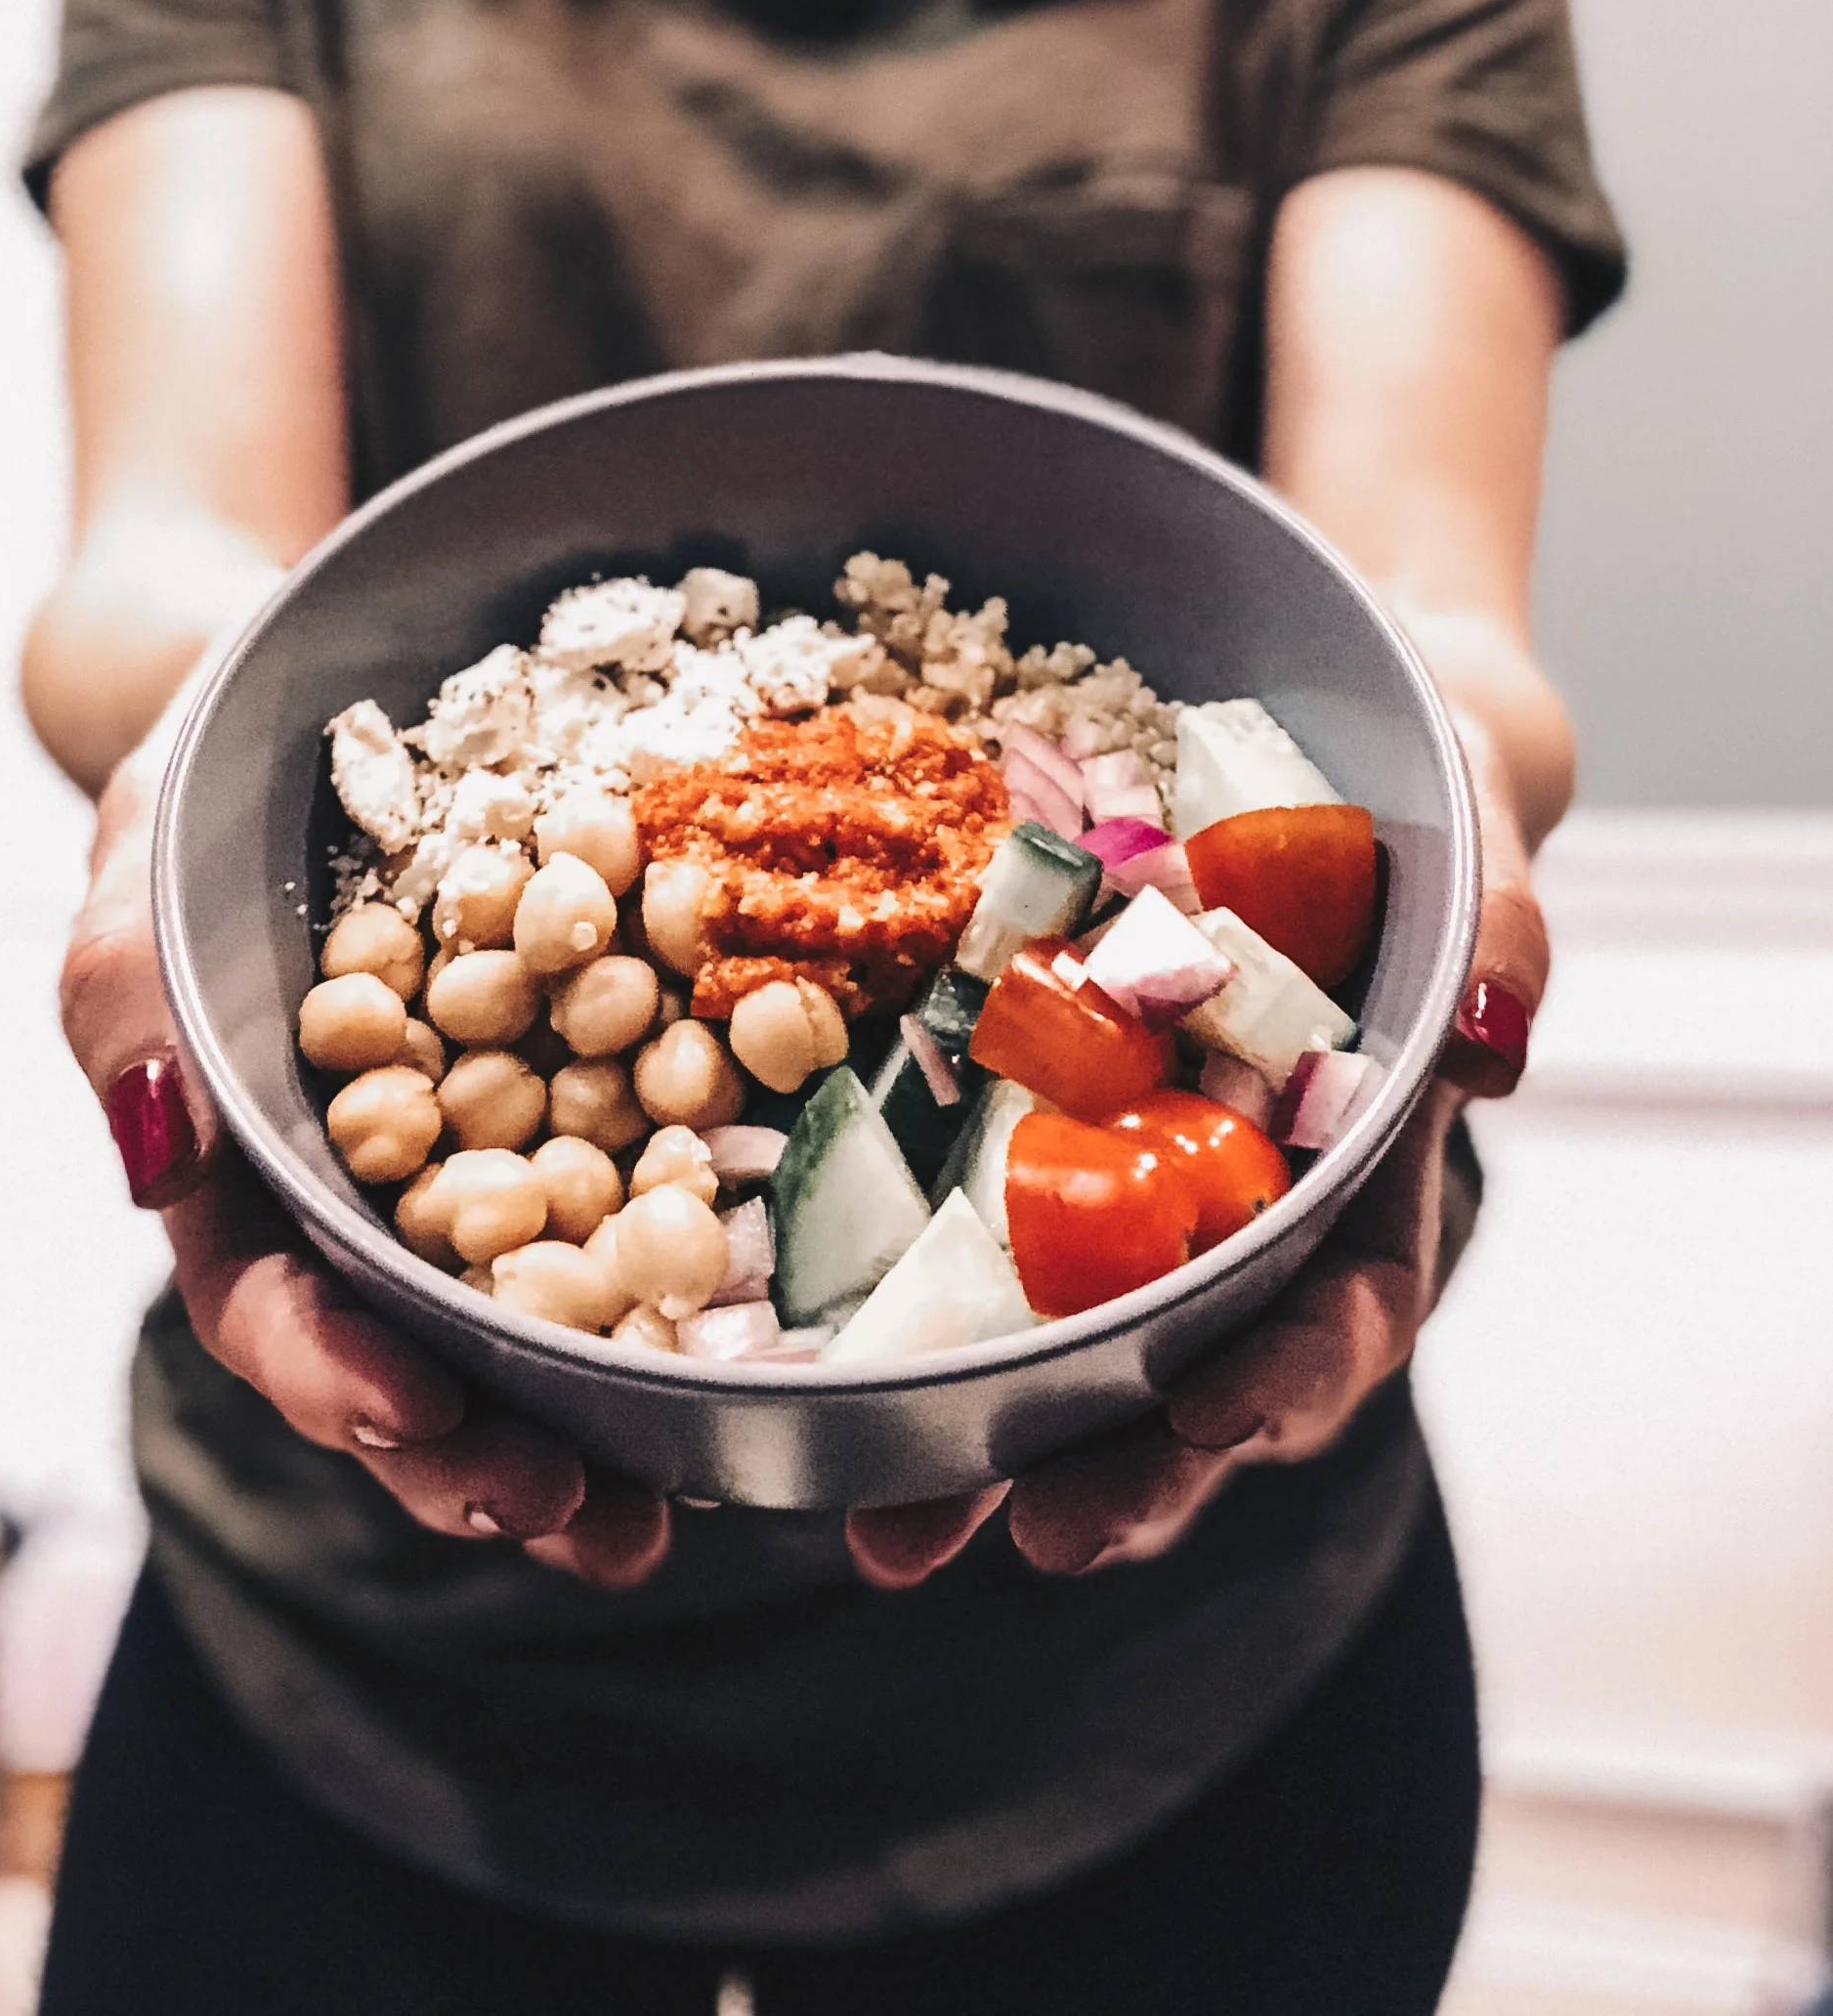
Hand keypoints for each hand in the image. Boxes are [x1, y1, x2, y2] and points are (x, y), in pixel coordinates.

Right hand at [60, 709, 671, 1589]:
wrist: (354, 710)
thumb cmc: (224, 787)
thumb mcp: (152, 854)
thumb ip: (130, 985)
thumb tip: (152, 1147)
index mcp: (260, 1166)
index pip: (276, 1305)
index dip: (336, 1374)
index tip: (416, 1407)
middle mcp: (383, 1196)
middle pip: (420, 1362)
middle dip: (486, 1455)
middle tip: (573, 1511)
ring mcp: (501, 1164)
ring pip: (542, 1331)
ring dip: (601, 1431)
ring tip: (674, 1503)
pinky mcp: (613, 1111)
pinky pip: (651, 1211)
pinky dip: (693, 1295)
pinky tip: (759, 1353)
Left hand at [847, 723, 1546, 1588]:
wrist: (1292, 771)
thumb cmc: (1399, 813)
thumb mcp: (1459, 844)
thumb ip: (1498, 934)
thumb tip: (1492, 1040)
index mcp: (1355, 1173)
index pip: (1349, 1306)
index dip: (1296, 1375)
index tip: (1221, 1411)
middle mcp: (1234, 1219)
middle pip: (1196, 1384)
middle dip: (1131, 1476)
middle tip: (1049, 1537)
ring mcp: (1117, 1200)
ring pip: (1064, 1363)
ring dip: (987, 1463)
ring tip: (893, 1537)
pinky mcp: (1010, 1155)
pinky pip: (954, 1256)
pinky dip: (896, 1335)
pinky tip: (810, 1389)